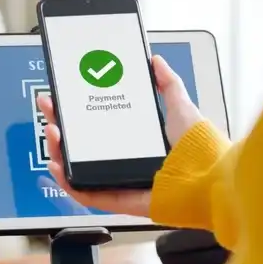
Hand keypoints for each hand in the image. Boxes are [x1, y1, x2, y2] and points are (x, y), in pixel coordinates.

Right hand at [36, 55, 204, 216]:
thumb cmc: (202, 148)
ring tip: (53, 132)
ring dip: (60, 153)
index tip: (65, 97)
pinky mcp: (122, 202)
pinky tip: (58, 167)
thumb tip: (156, 61)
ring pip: (80, 171)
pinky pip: (89, 196)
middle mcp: (127, 163)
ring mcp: (122, 183)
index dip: (78, 114)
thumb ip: (168, 84)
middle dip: (61, 127)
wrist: (212, 176)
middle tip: (50, 108)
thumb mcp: (180, 107)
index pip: (99, 129)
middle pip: (83, 148)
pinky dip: (70, 184)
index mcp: (138, 143)